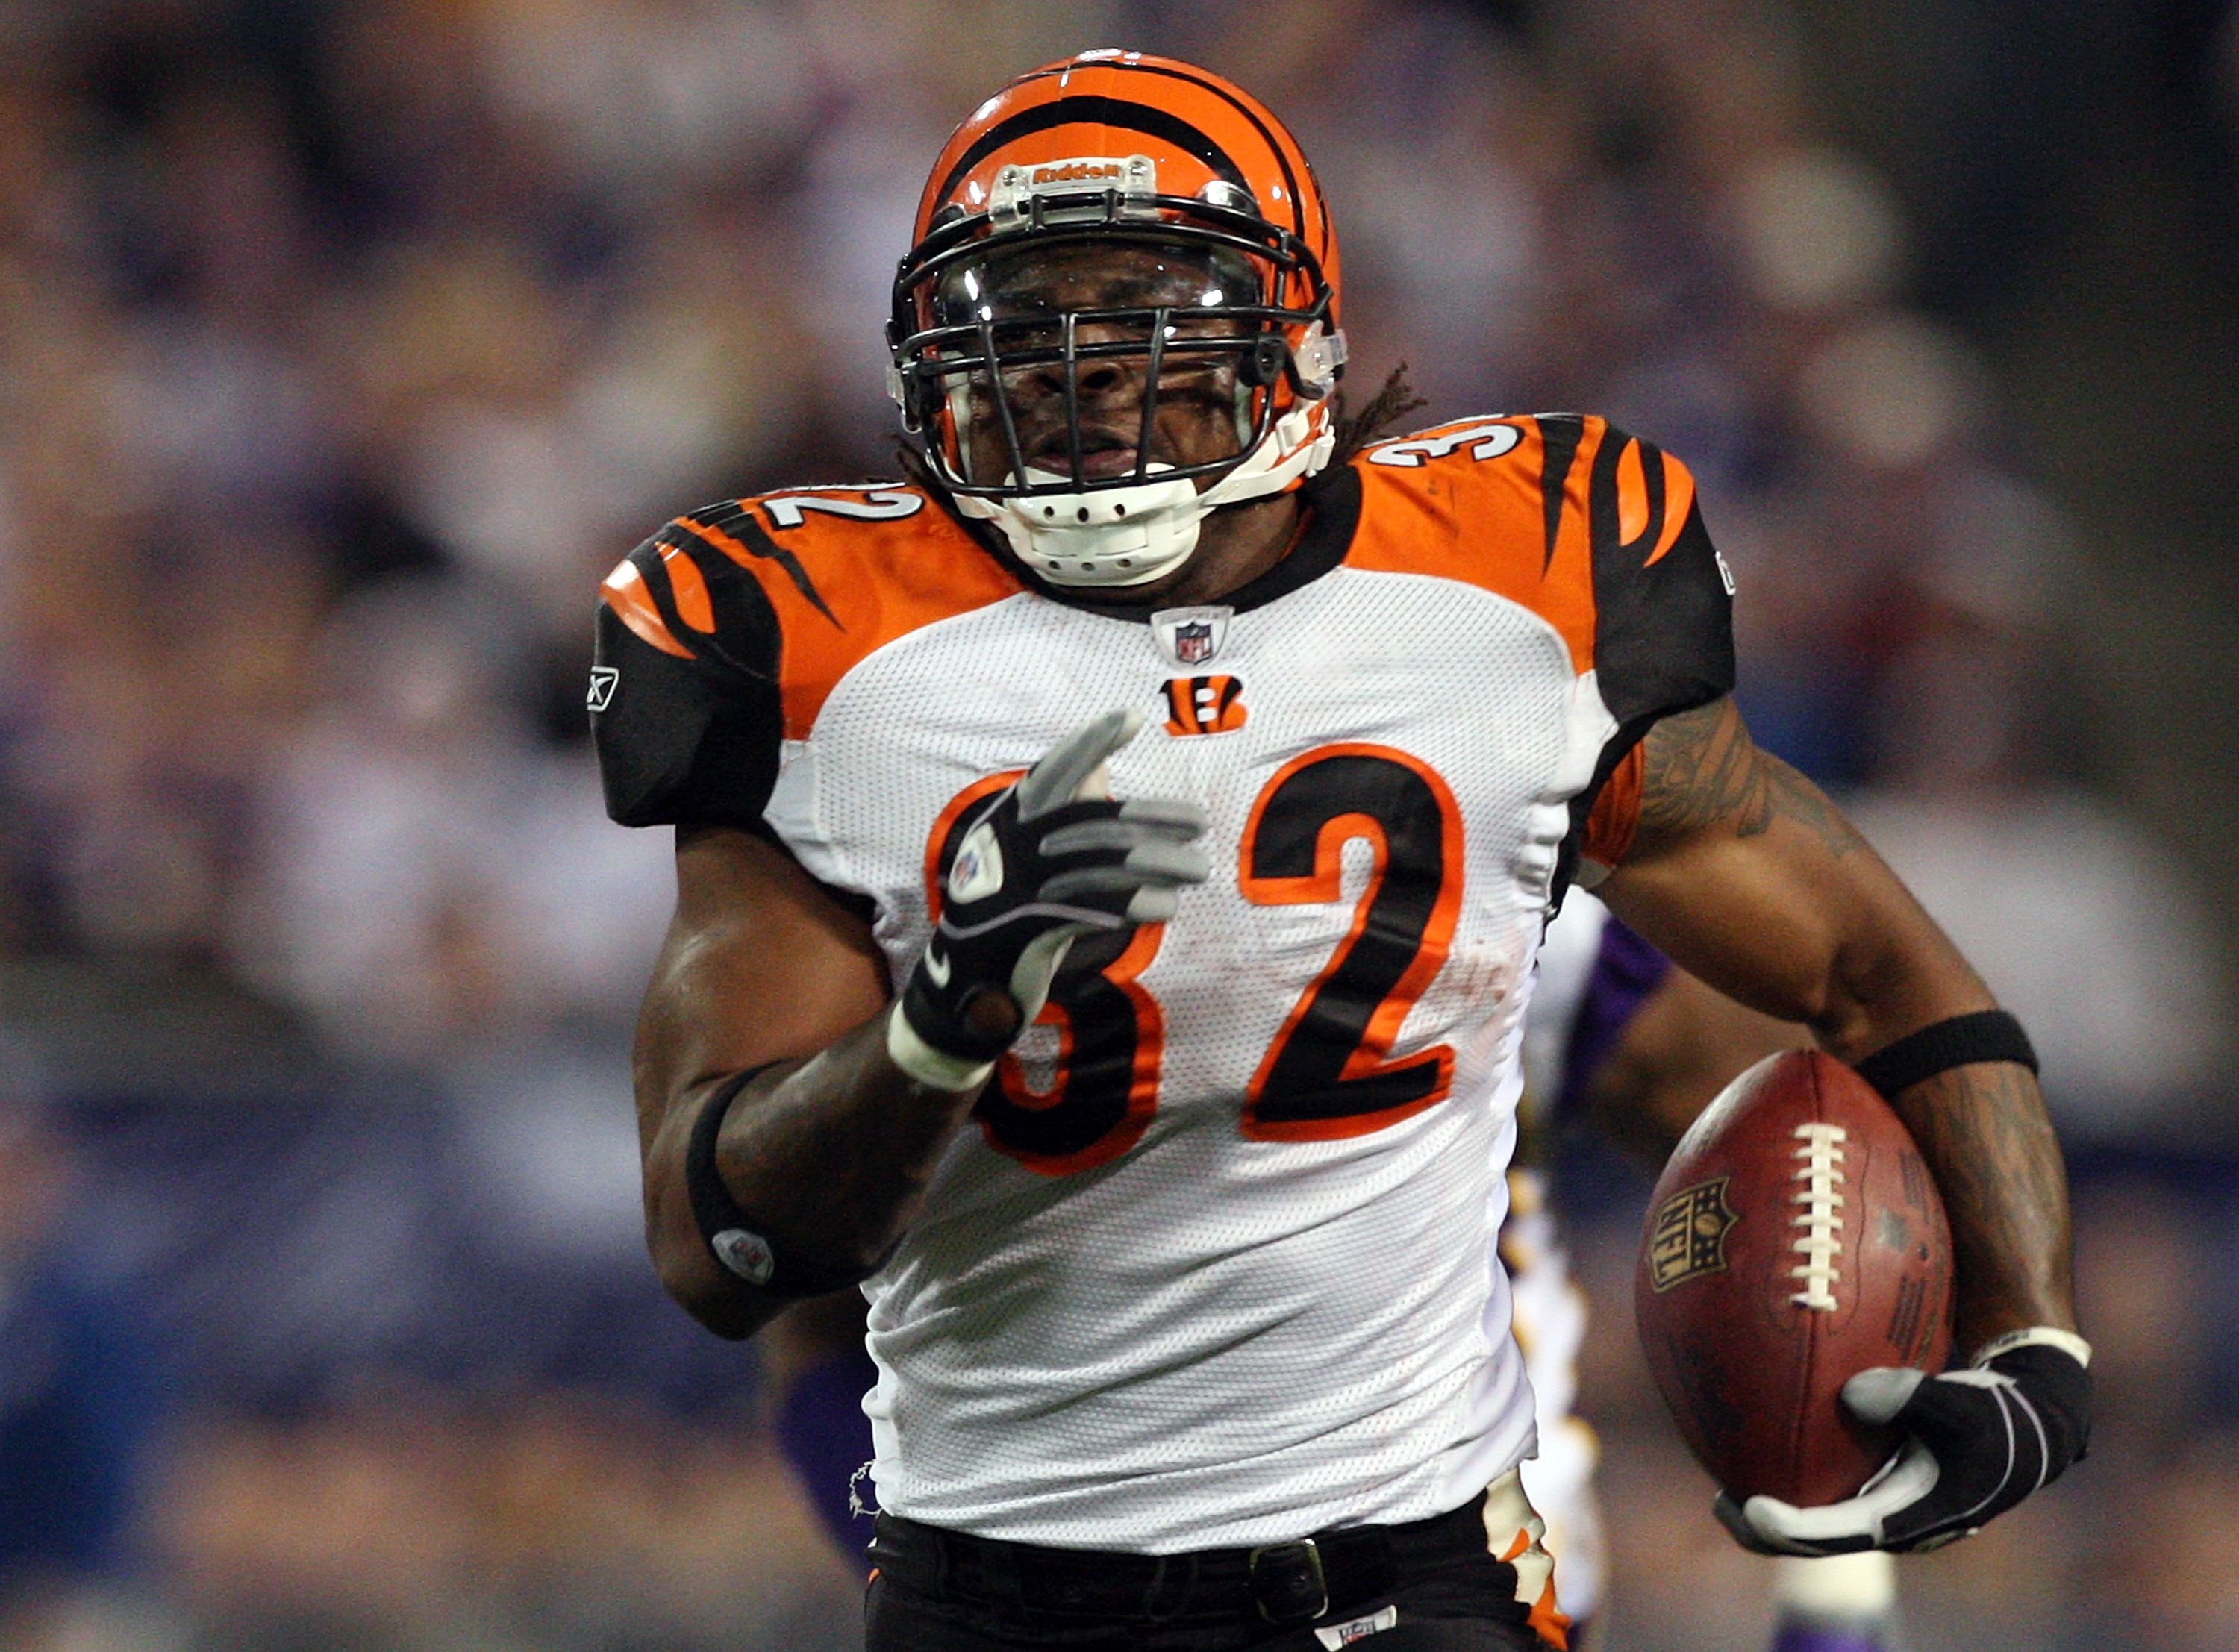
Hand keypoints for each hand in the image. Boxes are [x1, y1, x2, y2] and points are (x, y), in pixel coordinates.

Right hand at [887, 708, 1207, 1086]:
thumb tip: (1099, 765)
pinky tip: (1167, 906)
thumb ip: (1063, 808)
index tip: (1132, 718)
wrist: (970, 976)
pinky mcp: (1029, 930)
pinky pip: (1096, 909)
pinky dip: (1136, 905)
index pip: (1054, 770)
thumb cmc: (1013, 903)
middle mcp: (1009, 846)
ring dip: (1160, 867)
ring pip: (1103, 867)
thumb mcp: (1031, 851)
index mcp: (1010, 818)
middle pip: (1094, 822)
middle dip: (1154, 819)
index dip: (1091, 742)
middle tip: (1201, 822)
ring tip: (1199, 869)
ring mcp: (1016, 888)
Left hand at [1715, 1329, 2091, 1555]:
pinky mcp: (1879, 1486)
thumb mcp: (1961, 1404)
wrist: (2026, 1427)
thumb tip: (1851, 1394)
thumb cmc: (1993, 1415)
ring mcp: (1884, 1507)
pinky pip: (1827, 1493)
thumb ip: (1910, 1397)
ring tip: (1723, 1487)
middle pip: (1816, 1543)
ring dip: (1771, 1513)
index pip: (1839, 1534)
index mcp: (1910, 1517)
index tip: (1751, 1507)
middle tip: (1722, 1502)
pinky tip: (1757, 1445)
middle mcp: (1891, 1521)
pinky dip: (1792, 1478)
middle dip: (1766, 1530)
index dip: (1792, 1528)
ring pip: (1818, 1523)